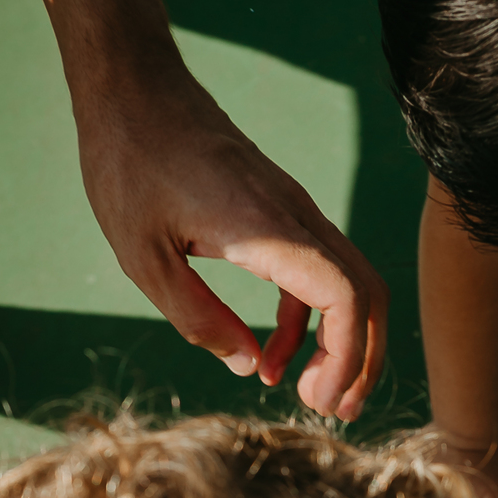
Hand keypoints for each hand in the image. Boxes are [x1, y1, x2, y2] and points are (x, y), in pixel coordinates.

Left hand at [76, 68, 387, 419]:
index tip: (314, 398)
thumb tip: (246, 365)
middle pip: (368, 294)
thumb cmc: (129, 164)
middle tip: (333, 411)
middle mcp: (296, 216)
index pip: (347, 297)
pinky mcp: (281, 211)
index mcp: (268, 229)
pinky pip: (318, 272)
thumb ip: (197, 318)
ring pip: (352, 282)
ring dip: (345, 343)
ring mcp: (294, 210)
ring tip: (313, 394)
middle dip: (363, 360)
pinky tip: (271, 356)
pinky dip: (311, 321)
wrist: (133, 86)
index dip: (347, 357)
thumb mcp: (143, 257)